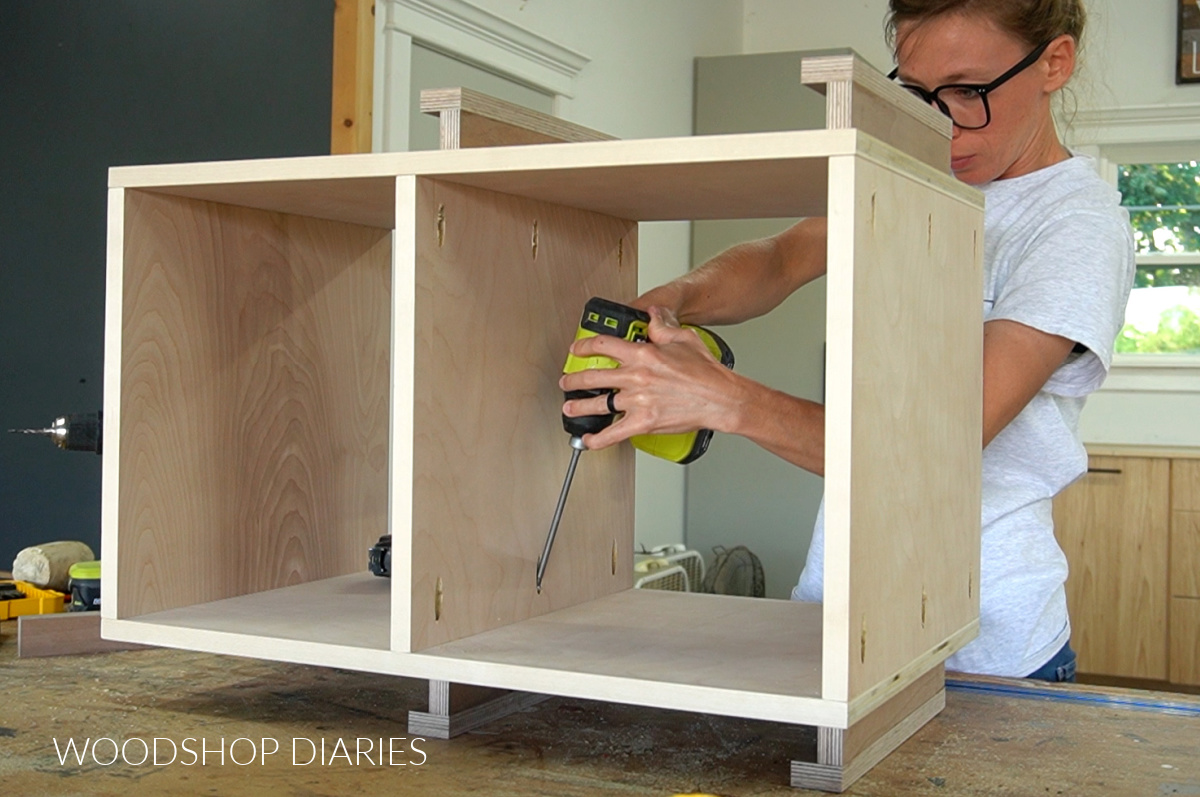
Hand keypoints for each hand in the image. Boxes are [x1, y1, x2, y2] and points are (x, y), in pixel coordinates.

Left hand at [559, 307, 742, 450]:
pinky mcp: (643, 423)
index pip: (603, 346)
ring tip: (569, 408)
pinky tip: (589, 439)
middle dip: (574, 380)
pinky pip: (613, 433)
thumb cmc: (706, 372)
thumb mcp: (684, 338)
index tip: (576, 349)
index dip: (584, 346)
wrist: (720, 399)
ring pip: (598, 404)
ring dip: (579, 407)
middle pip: (593, 377)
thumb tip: (651, 316)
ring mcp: (637, 401)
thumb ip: (662, 327)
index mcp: (642, 354)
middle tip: (567, 382)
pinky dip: (598, 439)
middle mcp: (636, 377)